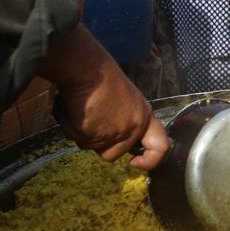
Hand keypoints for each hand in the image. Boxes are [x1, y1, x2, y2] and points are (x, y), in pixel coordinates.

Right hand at [40, 23, 166, 169]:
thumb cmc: (103, 76)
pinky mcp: (92, 135)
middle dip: (98, 142)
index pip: (160, 147)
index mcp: (144, 117)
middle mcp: (132, 128)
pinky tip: (72, 107)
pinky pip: (75, 137)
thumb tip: (111, 130)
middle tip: (91, 118)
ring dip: (81, 130)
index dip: (150, 160)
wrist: (88, 68)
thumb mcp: (124, 99)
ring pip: (91, 146)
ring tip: (81, 106)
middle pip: (114, 154)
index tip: (135, 162)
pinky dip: (69, 124)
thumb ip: (124, 118)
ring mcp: (113, 133)